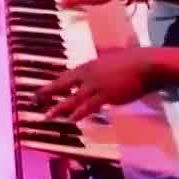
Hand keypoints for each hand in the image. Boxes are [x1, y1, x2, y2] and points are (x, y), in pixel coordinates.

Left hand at [34, 48, 157, 120]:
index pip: (65, 76)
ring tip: (47, 116)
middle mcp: (88, 75)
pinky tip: (71, 119)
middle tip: (33, 100)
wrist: (146, 64)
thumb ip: (101, 66)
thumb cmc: (132, 60)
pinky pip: (89, 106)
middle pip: (62, 85)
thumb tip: (97, 68)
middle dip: (47, 93)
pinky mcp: (106, 95)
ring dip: (59, 108)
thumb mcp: (110, 60)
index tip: (42, 91)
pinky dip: (79, 113)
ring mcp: (96, 85)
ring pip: (72, 98)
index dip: (52, 85)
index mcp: (88, 66)